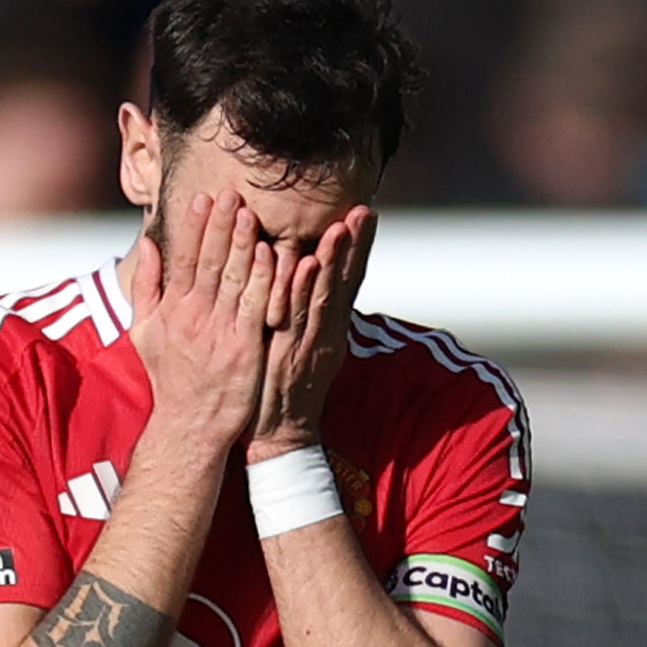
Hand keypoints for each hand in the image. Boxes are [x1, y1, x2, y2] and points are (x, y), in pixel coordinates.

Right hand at [128, 192, 277, 468]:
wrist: (190, 424)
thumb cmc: (170, 377)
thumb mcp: (145, 331)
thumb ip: (146, 286)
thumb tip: (148, 245)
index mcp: (173, 309)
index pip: (184, 259)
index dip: (195, 228)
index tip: (204, 198)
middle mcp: (195, 317)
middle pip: (210, 262)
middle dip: (221, 226)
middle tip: (231, 193)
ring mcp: (221, 332)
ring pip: (234, 280)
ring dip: (243, 245)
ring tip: (250, 213)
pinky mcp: (245, 348)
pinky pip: (256, 307)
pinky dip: (264, 281)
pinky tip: (271, 256)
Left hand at [247, 206, 373, 464]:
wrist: (280, 436)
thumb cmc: (286, 389)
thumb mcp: (304, 346)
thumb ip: (310, 314)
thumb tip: (311, 279)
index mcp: (331, 328)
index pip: (349, 280)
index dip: (359, 248)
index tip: (366, 214)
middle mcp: (326, 332)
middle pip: (344, 282)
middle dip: (354, 245)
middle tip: (363, 210)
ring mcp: (310, 343)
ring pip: (324, 294)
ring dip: (334, 259)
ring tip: (342, 226)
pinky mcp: (291, 354)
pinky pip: (297, 316)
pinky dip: (303, 289)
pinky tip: (308, 264)